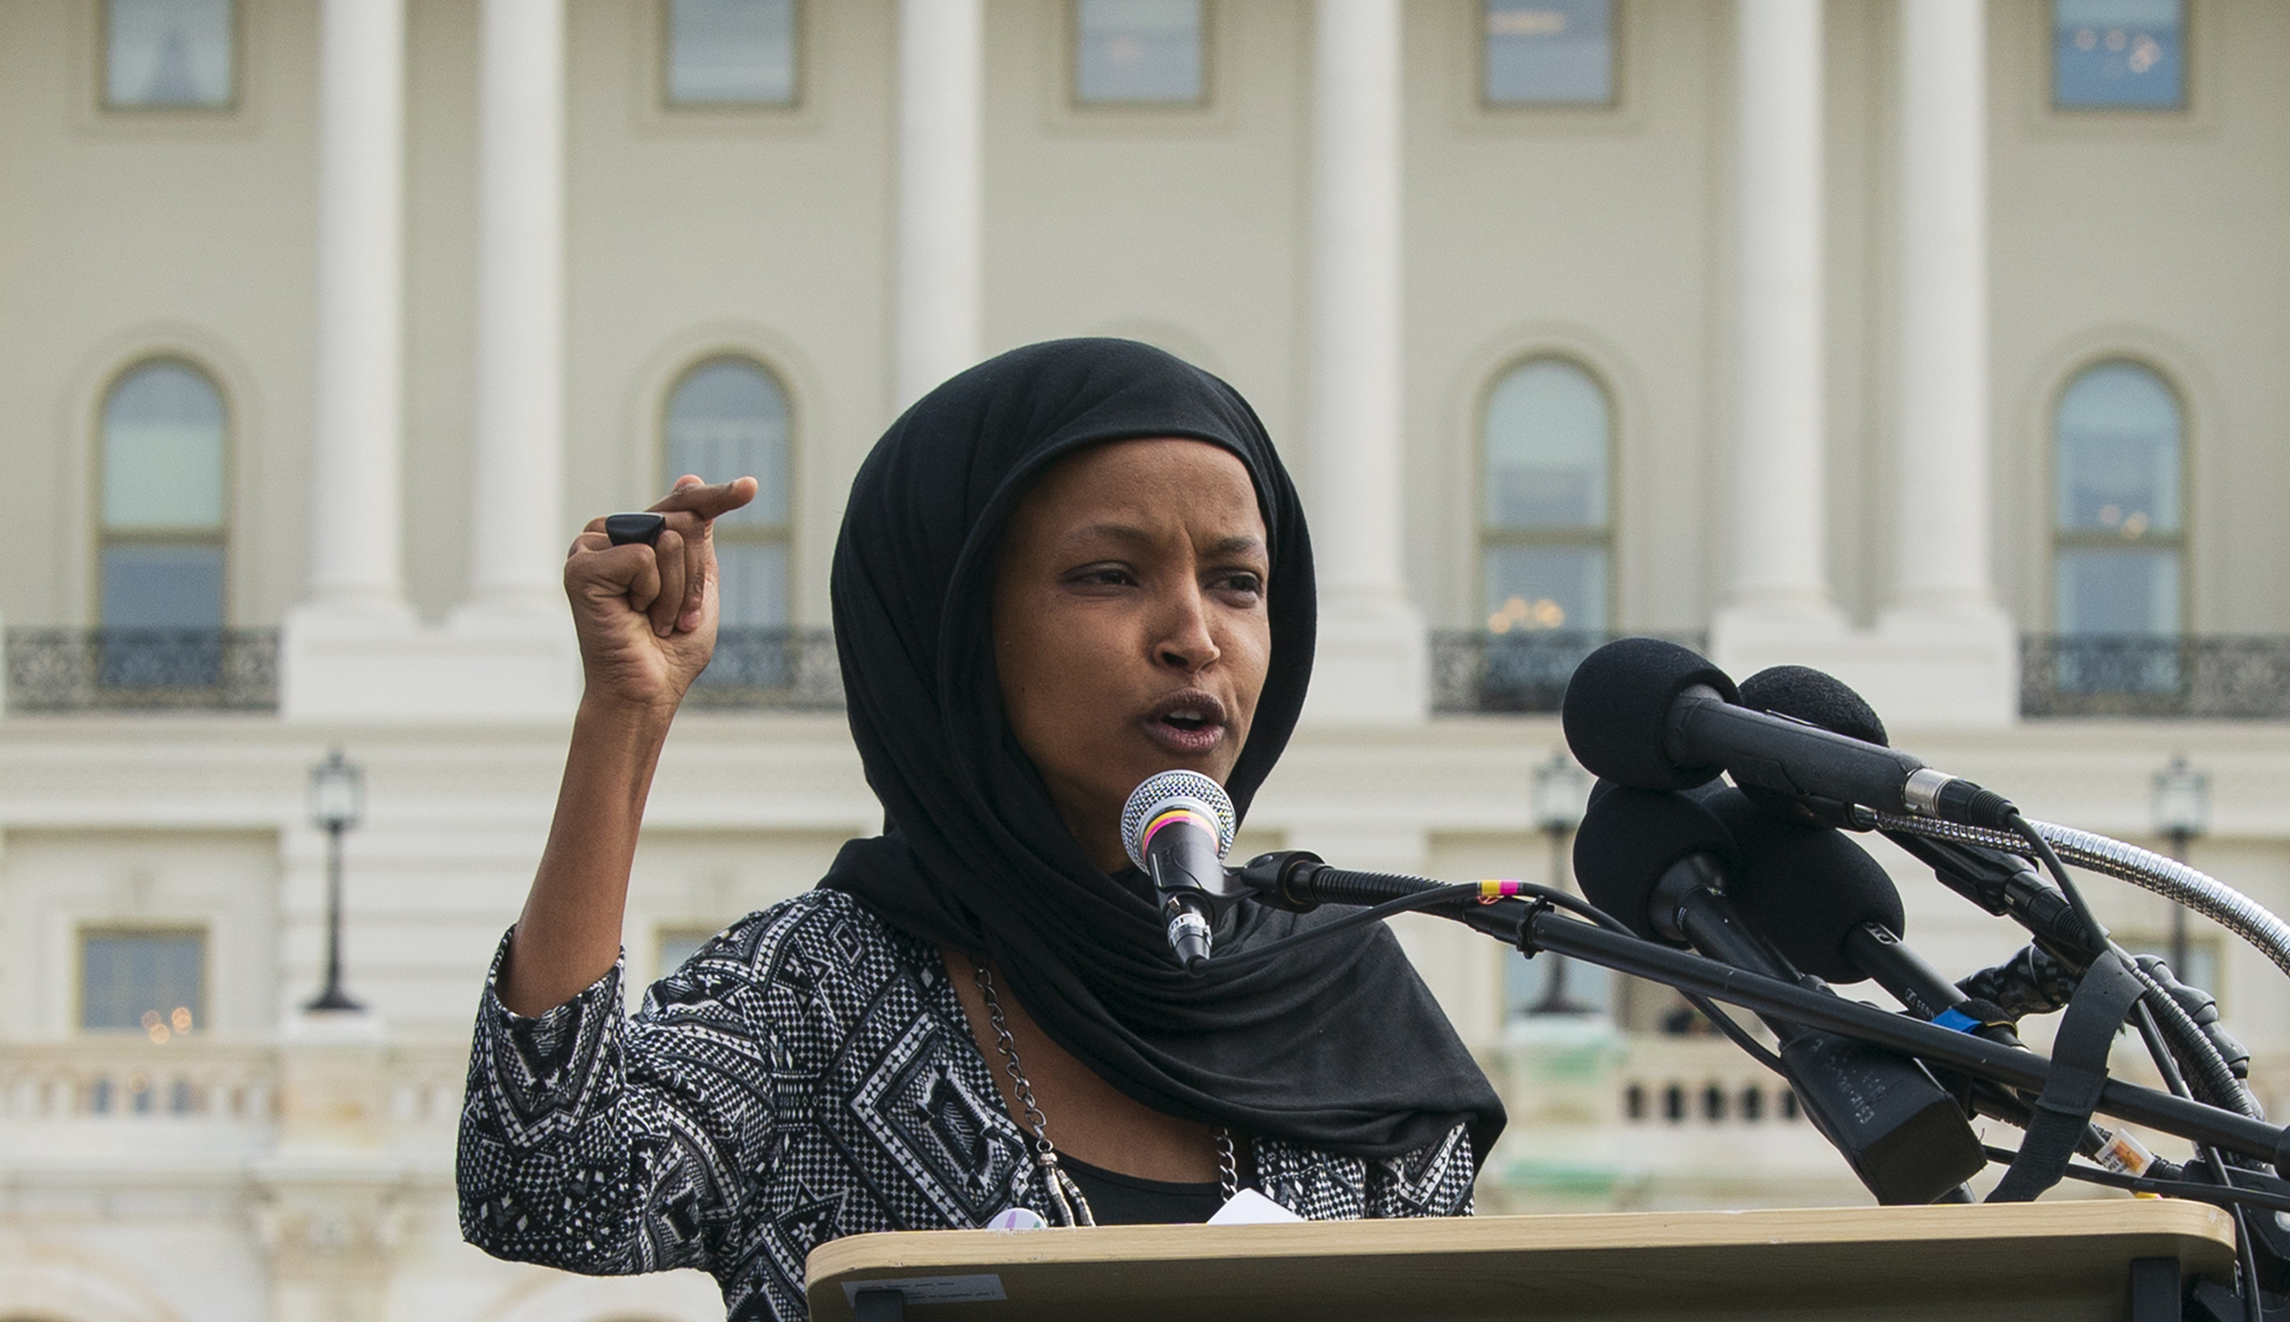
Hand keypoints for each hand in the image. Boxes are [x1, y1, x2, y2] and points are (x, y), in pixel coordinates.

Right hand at [563, 475, 757, 713]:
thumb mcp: (698, 583)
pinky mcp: (581, 565)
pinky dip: (652, 593)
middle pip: (683, 520)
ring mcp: (590, 547)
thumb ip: (696, 536)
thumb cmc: (672, 648)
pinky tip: (632, 616)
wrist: (646, 692)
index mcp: (636, 538)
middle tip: (676, 617)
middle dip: (695, 576)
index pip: (682, 504)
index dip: (718, 496)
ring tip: (654, 621)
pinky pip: (644, 557)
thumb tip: (689, 476)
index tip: (750, 487)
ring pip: (667, 536)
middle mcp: (609, 535)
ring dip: (676, 590)